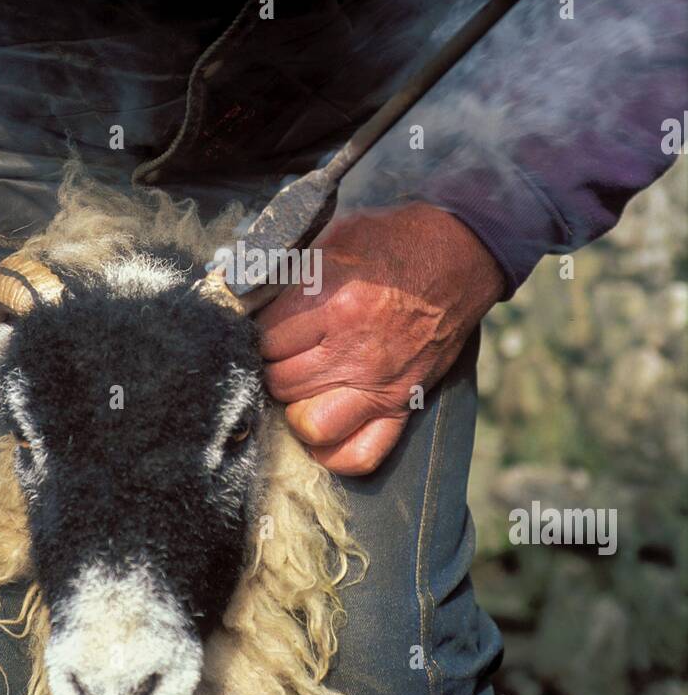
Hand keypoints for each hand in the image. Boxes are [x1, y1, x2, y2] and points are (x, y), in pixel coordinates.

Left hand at [256, 204, 503, 475]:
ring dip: (295, 409)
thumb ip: (284, 272)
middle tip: (280, 354)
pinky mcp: (403, 403)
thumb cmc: (392, 243)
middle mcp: (355, 350)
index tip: (260, 328)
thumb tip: (235, 288)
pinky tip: (323, 429)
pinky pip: (361, 454)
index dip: (254, 334)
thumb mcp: (332, 240)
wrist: (459, 255)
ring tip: (300, 386)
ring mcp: (380, 383)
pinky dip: (334, 451)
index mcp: (333, 302)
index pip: (265, 340)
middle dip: (271, 368)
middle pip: (281, 383)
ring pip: (310, 425)